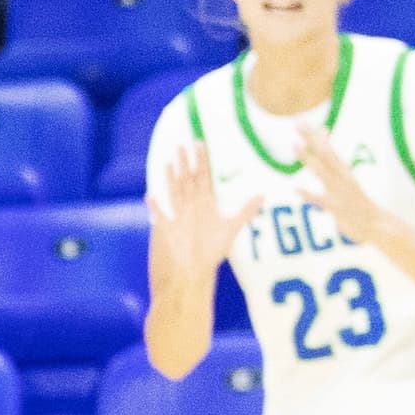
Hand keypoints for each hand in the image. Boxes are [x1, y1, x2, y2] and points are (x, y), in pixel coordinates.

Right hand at [147, 137, 259, 283]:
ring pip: (174, 190)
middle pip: (187, 178)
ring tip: (169, 160)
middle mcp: (190, 205)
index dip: (202, 160)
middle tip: (183, 144)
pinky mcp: (166, 227)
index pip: (203, 175)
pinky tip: (150, 195)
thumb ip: (246, 211)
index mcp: (204, 202)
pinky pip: (159, 214)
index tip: (201, 143)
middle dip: (185, 161)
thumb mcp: (232, 228)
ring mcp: (177, 215)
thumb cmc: (212, 251)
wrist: (195, 271)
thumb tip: (263, 196)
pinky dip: (155, 206)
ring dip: (171, 176)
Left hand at [292, 118, 385, 239]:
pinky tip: (297, 189)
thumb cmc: (361, 207)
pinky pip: (321, 200)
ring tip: (294, 145)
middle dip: (311, 138)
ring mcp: (339, 192)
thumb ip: (334, 177)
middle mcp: (342, 179)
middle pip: (325, 154)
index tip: (305, 122)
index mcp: (344, 174)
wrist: (379, 226)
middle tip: (298, 123)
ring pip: (322, 171)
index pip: (329, 150)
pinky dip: (309, 194)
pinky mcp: (337, 208)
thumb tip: (323, 166)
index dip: (317, 136)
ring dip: (308, 158)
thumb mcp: (348, 188)